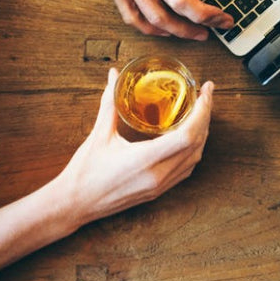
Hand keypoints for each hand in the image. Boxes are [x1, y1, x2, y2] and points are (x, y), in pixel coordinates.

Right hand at [37, 0, 229, 40]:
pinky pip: (130, 17)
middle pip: (169, 16)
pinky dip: (149, 29)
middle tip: (214, 28)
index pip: (183, 1)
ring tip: (195, 33)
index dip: (207, 15)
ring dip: (176, 32)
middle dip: (196, 28)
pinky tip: (165, 29)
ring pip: (151, 21)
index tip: (222, 18)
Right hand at [55, 69, 212, 225]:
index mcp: (144, 160)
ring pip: (195, 157)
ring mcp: (161, 185)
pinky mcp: (159, 191)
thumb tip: (115, 76)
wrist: (74, 205)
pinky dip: (193, 149)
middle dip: (205, 116)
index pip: (187, 134)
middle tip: (205, 95)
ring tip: (200, 112)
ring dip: (201, 133)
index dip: (202, 111)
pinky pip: (186, 168)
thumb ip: (110, 103)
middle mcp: (158, 175)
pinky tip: (190, 136)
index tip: (205, 91)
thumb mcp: (98, 135)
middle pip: (197, 143)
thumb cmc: (84, 172)